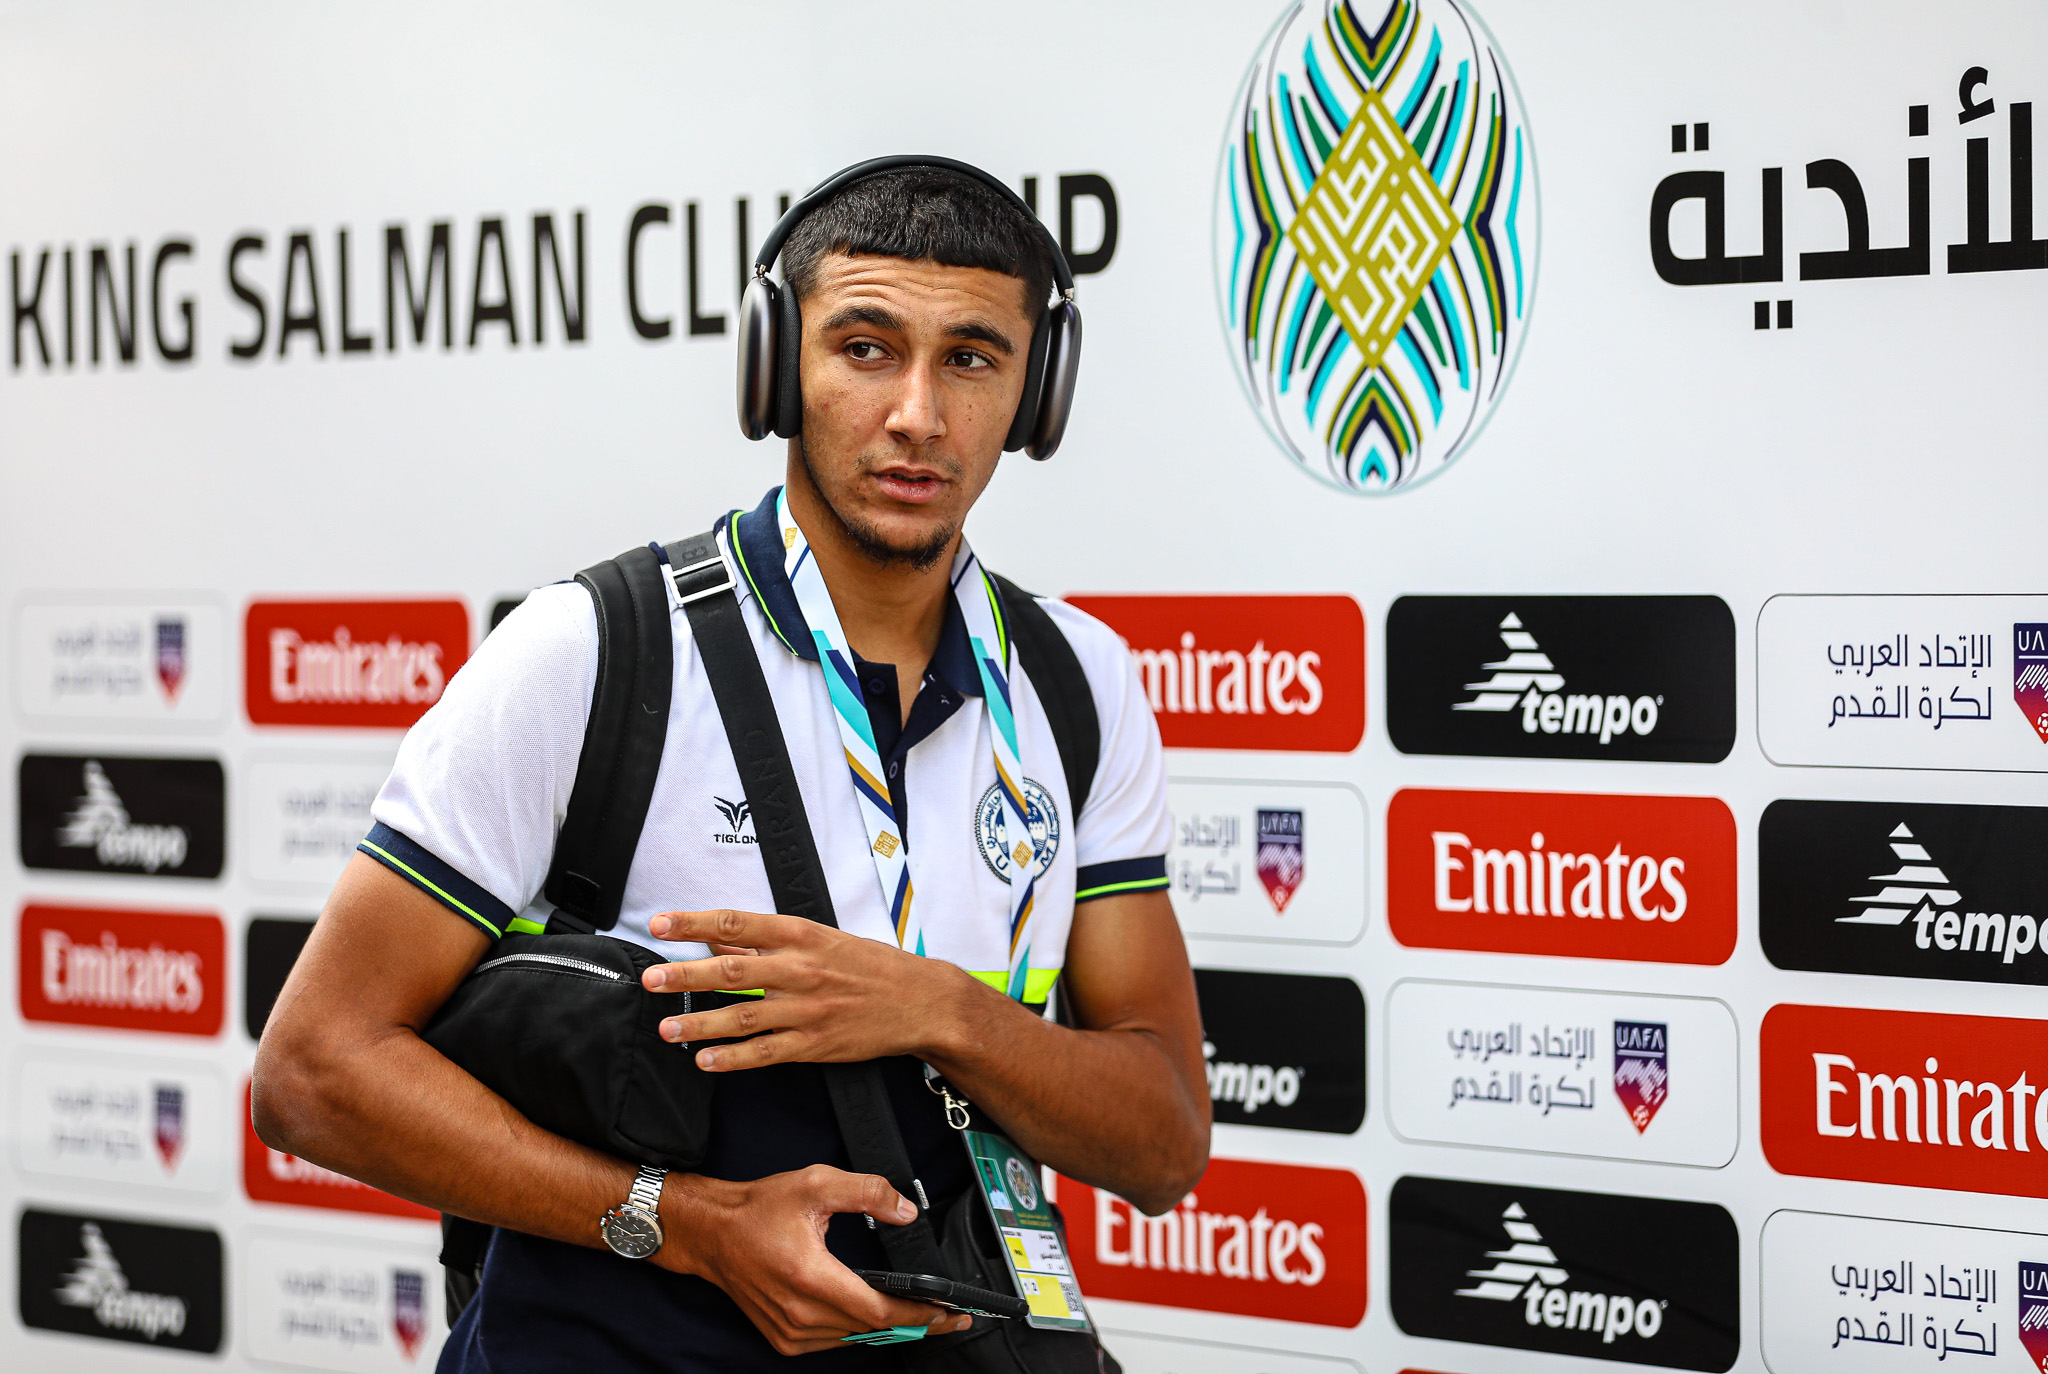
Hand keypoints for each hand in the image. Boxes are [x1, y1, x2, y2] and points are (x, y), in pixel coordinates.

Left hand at [642, 909, 970, 1070]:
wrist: (920, 1001)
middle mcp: (801, 970)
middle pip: (734, 972)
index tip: (660, 924)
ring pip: (744, 1017)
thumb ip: (768, 943)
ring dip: (701, 1023)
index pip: (737, 924)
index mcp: (802, 936)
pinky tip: (706, 1060)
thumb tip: (719, 940)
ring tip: (667, 1027)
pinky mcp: (815, 1043)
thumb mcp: (822, 940)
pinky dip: (734, 1058)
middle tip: (652, 979)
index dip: (694, 923)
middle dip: (687, 976)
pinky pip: (766, 1053)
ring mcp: (808, 1009)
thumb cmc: (871, 966)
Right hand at [655, 1166, 971, 1353]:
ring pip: (855, 1339)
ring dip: (889, 1329)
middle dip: (916, 1323)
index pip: (880, 1310)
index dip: (920, 1315)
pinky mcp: (784, 1338)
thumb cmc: (757, 1209)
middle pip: (874, 1329)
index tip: (949, 1313)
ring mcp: (790, 1332)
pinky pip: (834, 1341)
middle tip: (949, 1316)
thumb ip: (867, 1192)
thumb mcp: (815, 1184)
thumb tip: (906, 1210)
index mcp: (811, 1278)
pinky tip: (876, 1316)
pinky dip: (858, 1331)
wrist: (711, 1233)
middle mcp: (800, 1314)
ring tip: (922, 1317)